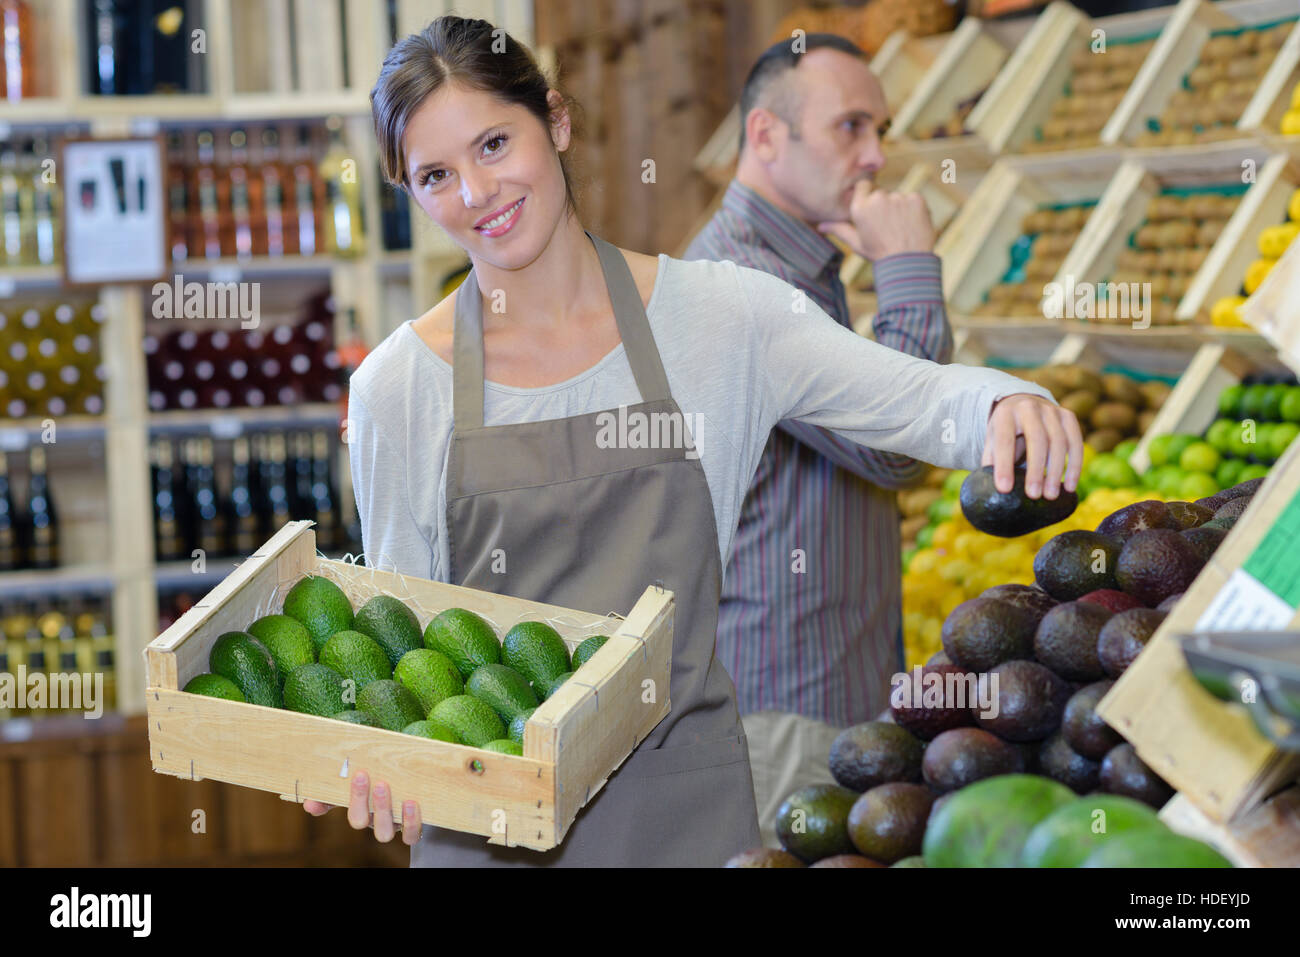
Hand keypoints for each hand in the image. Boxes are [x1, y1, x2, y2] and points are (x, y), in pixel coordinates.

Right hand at [303, 770, 422, 844]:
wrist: (420, 778)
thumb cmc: (387, 775)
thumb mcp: (364, 775)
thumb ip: (340, 784)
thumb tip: (308, 802)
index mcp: (358, 807)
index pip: (331, 806)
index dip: (323, 807)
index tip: (314, 797)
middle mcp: (373, 819)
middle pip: (359, 821)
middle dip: (358, 799)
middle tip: (361, 775)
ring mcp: (393, 824)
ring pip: (383, 831)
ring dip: (382, 809)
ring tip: (383, 785)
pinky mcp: (413, 827)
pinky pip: (410, 834)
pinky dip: (410, 821)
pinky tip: (411, 802)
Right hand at [817, 181, 934, 259]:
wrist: (908, 262)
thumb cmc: (879, 254)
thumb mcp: (856, 243)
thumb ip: (839, 229)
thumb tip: (821, 226)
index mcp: (860, 208)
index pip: (863, 186)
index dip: (868, 196)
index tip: (873, 210)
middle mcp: (878, 198)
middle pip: (881, 193)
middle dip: (884, 205)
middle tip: (888, 226)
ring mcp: (898, 198)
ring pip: (897, 197)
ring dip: (899, 208)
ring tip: (900, 228)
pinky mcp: (916, 199)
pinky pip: (913, 199)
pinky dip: (913, 209)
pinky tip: (911, 225)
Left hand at [982, 394, 1082, 499]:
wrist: (1023, 403)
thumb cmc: (1005, 430)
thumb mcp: (992, 441)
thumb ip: (991, 461)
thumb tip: (993, 492)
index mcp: (1004, 414)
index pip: (1004, 441)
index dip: (1004, 465)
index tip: (1004, 489)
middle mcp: (1029, 408)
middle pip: (1036, 439)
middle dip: (1036, 470)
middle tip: (1033, 495)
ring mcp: (1051, 410)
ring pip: (1059, 441)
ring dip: (1056, 471)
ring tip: (1050, 495)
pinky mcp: (1068, 416)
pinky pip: (1076, 442)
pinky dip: (1075, 466)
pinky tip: (1070, 486)